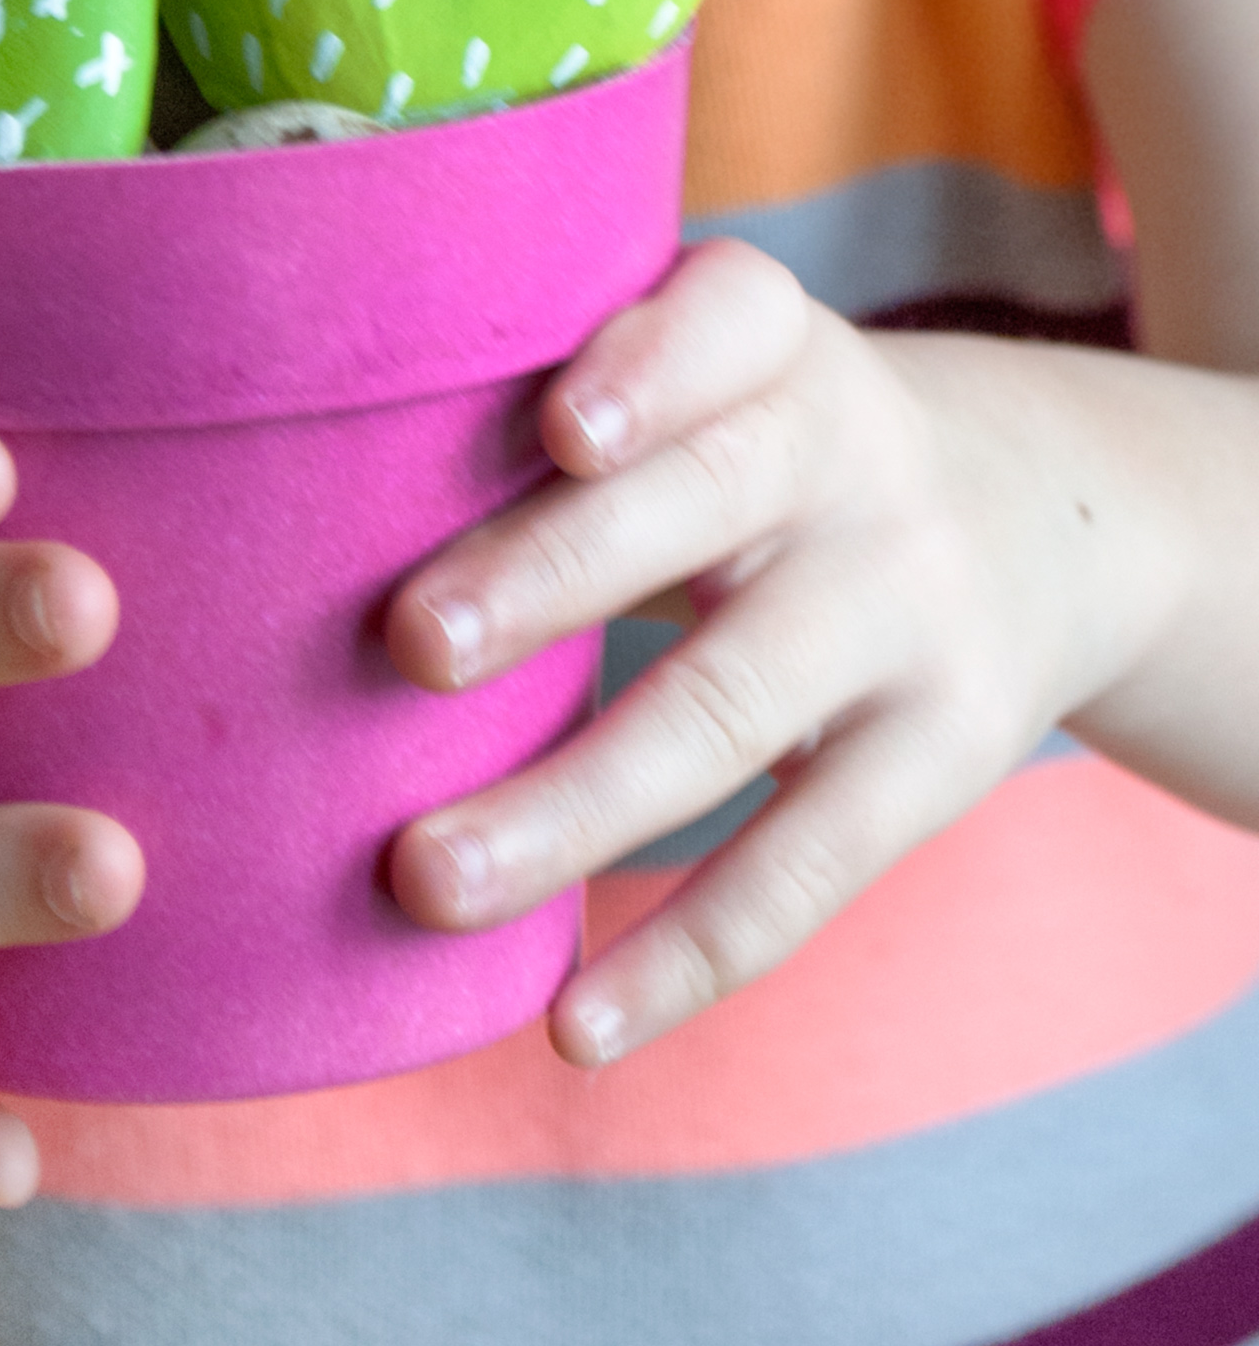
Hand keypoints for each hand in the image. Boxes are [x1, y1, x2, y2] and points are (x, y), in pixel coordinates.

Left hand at [385, 242, 1184, 1066]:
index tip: (554, 430)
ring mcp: (911, 615)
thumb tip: (297, 508)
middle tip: (406, 646)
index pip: (730, 318)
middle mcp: (856, 461)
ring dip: (570, 808)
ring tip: (424, 877)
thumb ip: (563, 406)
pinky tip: (573, 1027)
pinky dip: (684, 958)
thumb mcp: (717, 378)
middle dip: (552, 579)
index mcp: (776, 342)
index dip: (649, 368)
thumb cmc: (768, 442)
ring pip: (731, 714)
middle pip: (707, 511)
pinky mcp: (942, 757)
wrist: (1049, 517)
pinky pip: (805, 870)